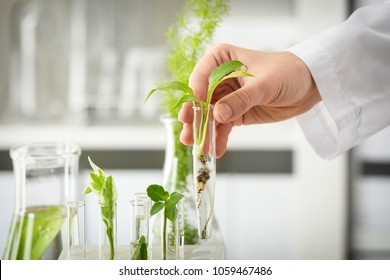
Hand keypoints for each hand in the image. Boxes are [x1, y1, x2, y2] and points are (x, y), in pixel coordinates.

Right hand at [178, 44, 320, 157]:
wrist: (307, 86)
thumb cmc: (287, 73)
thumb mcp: (265, 84)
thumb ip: (241, 99)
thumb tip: (218, 115)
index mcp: (221, 59)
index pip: (201, 76)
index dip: (195, 95)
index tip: (194, 113)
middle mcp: (217, 77)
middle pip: (200, 100)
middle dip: (195, 119)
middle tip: (189, 136)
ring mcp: (224, 97)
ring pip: (208, 117)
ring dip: (205, 133)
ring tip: (202, 149)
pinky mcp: (232, 113)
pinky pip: (222, 127)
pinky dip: (219, 138)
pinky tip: (217, 151)